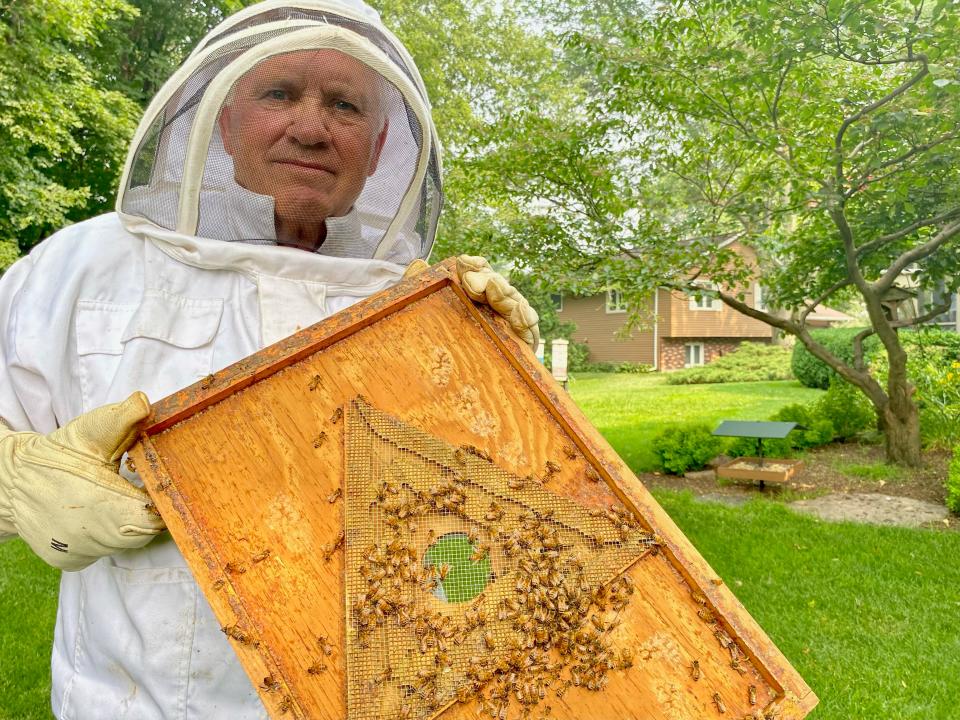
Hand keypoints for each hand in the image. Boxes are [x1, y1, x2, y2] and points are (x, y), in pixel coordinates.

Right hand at [0, 392, 165, 570]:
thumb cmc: (59, 454)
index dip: (163, 502)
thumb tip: (145, 403)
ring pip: (125, 542)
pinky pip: (104, 550)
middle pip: (144, 531)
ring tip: (112, 498)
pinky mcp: (71, 560)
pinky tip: (96, 513)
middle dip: (148, 510)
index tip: (160, 485)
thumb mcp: (91, 431)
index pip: (153, 518)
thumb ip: (123, 418)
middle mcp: (90, 536)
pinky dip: (107, 534)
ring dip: (128, 522)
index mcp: (100, 504)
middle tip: (139, 488)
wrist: (12, 480)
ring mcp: (79, 552)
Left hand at [403, 256, 540, 349]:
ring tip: (494, 288)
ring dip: (504, 295)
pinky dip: (527, 321)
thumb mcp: (428, 312)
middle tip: (471, 282)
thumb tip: (418, 263)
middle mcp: (497, 306)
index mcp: (478, 294)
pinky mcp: (524, 346)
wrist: (456, 385)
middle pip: (497, 287)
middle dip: (485, 281)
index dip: (474, 266)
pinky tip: (522, 317)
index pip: (480, 273)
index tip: (463, 262)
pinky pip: (530, 331)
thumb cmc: (439, 342)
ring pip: (515, 304)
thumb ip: (423, 286)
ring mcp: (512, 325)